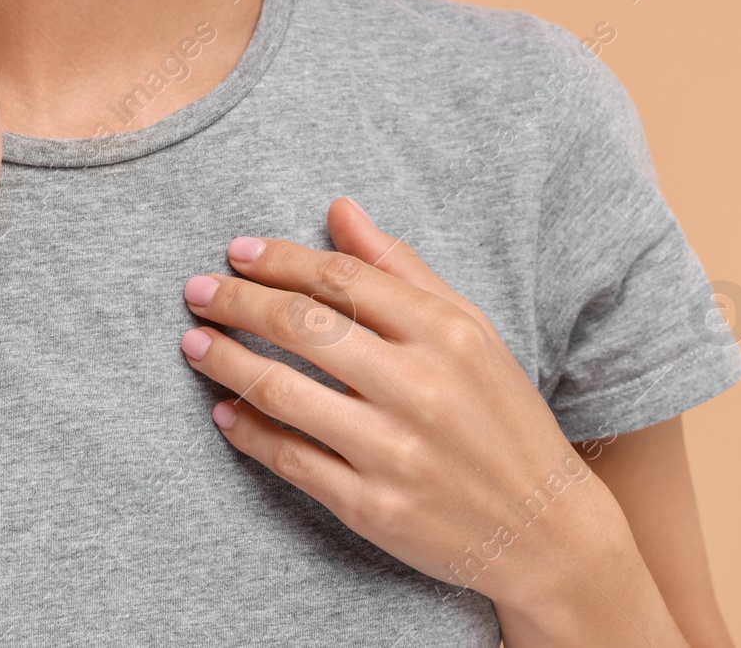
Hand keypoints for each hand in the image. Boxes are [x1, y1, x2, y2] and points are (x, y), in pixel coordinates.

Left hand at [179, 197, 660, 633]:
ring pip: (282, 391)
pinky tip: (224, 411)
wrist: (546, 531)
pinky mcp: (373, 507)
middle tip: (197, 291)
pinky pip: (289, 459)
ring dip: (225, 361)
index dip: (279, 260)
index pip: (340, 278)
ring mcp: (393, 451)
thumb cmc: (501, 416)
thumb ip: (400, 269)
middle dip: (236, 302)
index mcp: (445, 334)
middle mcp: (418, 388)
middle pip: (301, 326)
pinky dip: (247, 430)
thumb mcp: (470, 331)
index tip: (237, 252)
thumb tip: (339, 210)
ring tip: (194, 343)